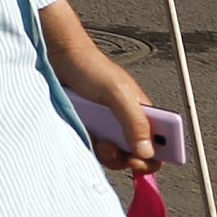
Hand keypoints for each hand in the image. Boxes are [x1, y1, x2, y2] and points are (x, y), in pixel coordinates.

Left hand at [42, 0, 156, 171]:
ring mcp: (107, 127)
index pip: (160, 144)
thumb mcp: (117, 93)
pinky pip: (94, 149)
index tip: (138, 160)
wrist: (57, 57)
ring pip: (115, 156)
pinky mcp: (89, 130)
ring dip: (107, 154)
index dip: (154, 157)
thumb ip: (134, 121)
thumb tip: (147, 152)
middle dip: (126, 158)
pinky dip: (90, 147)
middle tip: (111, 148)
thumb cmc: (90, 67)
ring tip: (97, 140)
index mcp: (142, 113)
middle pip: (137, 156)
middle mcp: (127, 123)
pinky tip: (84, 133)